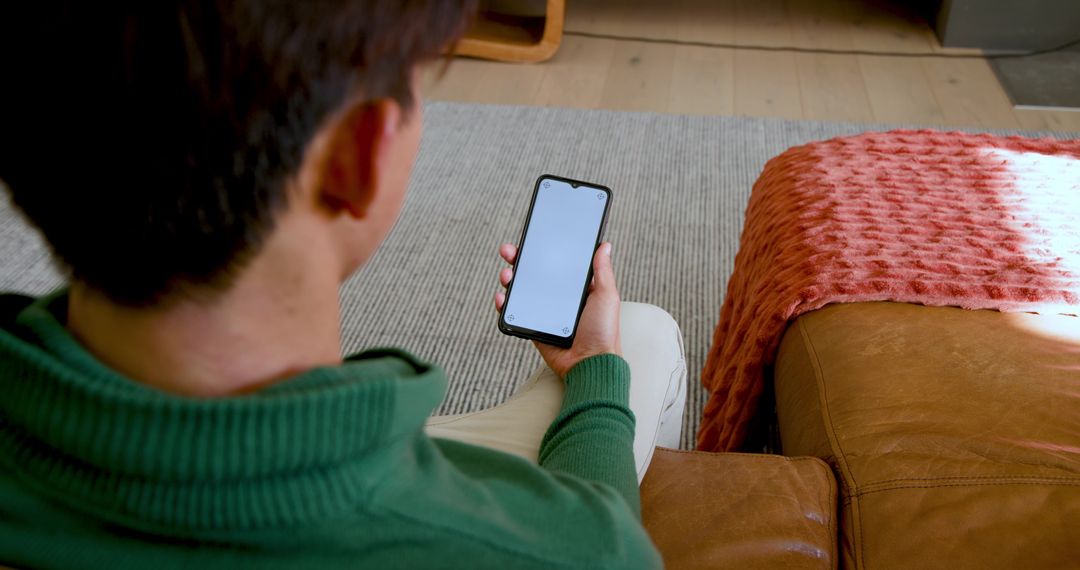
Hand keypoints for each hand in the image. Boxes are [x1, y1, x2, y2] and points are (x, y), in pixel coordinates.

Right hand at [494, 242, 621, 377]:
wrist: (590, 363)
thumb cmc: (604, 331)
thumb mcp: (606, 295)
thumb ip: (602, 270)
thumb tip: (605, 244)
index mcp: (576, 287)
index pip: (555, 262)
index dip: (542, 249)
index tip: (532, 237)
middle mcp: (558, 297)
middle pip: (534, 272)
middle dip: (519, 259)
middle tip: (510, 251)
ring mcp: (544, 311)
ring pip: (521, 289)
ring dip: (510, 278)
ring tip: (507, 275)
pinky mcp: (533, 326)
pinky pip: (514, 311)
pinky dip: (504, 302)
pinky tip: (502, 296)